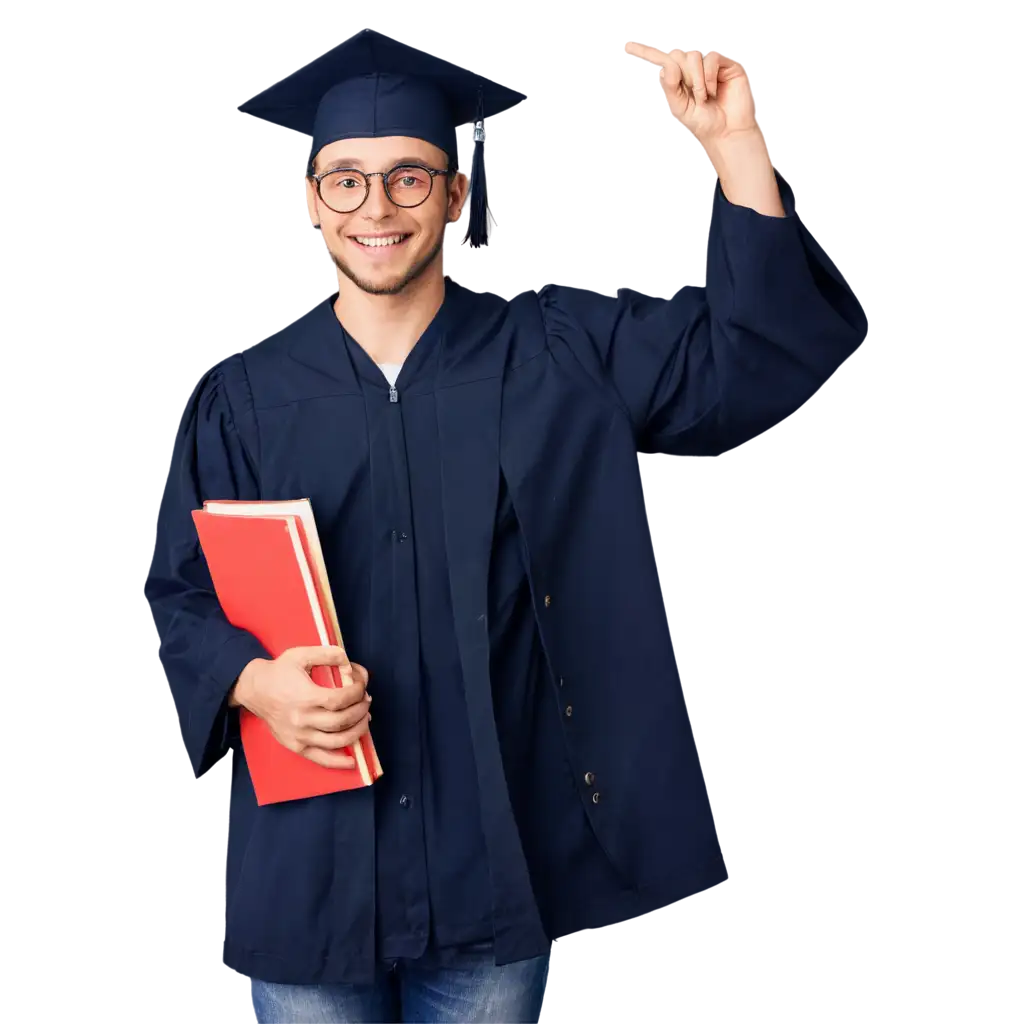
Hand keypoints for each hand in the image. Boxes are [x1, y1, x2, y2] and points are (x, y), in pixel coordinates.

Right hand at [231, 646, 371, 768]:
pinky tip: (353, 761)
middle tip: (366, 700)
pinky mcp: (296, 746)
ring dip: (357, 731)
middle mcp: (302, 720)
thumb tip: (350, 664)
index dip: (357, 693)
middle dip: (361, 710)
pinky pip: (320, 758)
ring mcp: (299, 736)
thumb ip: (328, 653)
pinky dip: (338, 762)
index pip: (340, 700)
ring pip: (336, 741)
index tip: (361, 685)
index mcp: (305, 697)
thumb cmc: (279, 671)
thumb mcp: (301, 654)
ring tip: (364, 719)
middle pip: (342, 721)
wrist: (254, 689)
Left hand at [625, 40, 783, 216]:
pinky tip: (712, 91)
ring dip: (696, 79)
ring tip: (704, 97)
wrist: (726, 132)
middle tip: (694, 97)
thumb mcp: (680, 107)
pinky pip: (711, 57)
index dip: (644, 51)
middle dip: (683, 77)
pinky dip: (708, 76)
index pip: (661, 60)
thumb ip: (671, 87)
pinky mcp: (725, 64)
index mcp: (678, 78)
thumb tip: (667, 64)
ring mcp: (709, 64)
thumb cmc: (704, 122)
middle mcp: (692, 68)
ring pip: (694, 55)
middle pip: (678, 55)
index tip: (626, 46)